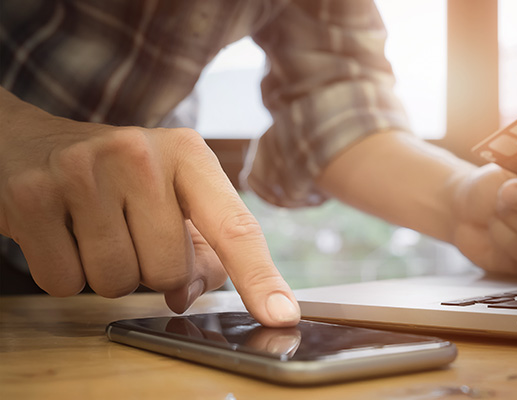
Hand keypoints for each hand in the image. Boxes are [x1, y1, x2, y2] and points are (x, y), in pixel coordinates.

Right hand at [0, 91, 298, 325]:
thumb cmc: (116, 176)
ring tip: (94, 229)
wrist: (29, 142)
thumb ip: (199, 248)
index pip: (234, 226)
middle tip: (128, 232)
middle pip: (168, 272)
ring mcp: (83, 173)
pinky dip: (65, 273)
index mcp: (188, 154)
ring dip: (108, 273)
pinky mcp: (32, 198)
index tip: (281, 315)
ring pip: (117, 283)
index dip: (259, 277)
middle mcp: (140, 156)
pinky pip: (64, 283)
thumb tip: (187, 296)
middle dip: (150, 270)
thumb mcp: (170, 193)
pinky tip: (62, 232)